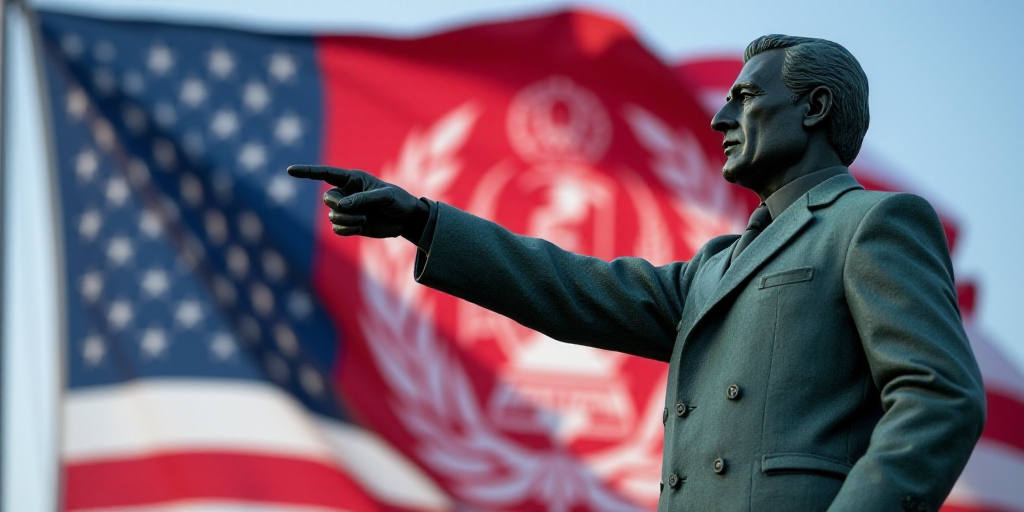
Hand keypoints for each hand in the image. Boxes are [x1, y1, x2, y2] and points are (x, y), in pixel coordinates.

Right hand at [287, 165, 427, 240]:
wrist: (405, 219)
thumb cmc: (398, 201)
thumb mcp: (386, 196)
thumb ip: (364, 198)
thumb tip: (342, 205)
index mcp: (353, 179)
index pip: (326, 174)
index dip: (307, 172)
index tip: (290, 170)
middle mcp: (346, 193)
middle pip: (327, 199)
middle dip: (339, 206)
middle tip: (358, 210)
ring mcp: (347, 209)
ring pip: (332, 215)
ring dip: (347, 220)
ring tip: (364, 219)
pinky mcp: (350, 224)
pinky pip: (337, 229)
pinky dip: (347, 230)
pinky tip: (361, 227)